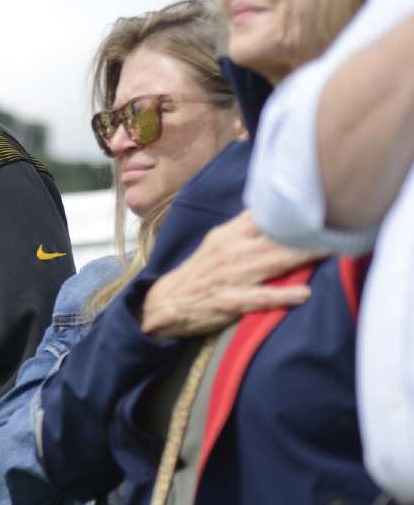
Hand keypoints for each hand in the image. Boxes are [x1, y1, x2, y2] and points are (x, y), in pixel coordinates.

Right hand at [140, 211, 322, 338]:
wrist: (166, 302)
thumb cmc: (200, 273)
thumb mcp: (218, 243)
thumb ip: (245, 228)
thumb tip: (272, 208)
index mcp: (229, 235)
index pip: (263, 216)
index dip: (291, 209)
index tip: (322, 202)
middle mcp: (232, 252)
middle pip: (275, 238)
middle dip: (307, 232)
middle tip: (339, 225)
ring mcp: (231, 277)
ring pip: (272, 263)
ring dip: (302, 257)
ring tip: (330, 251)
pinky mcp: (229, 301)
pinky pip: (259, 297)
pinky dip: (282, 296)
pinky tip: (303, 294)